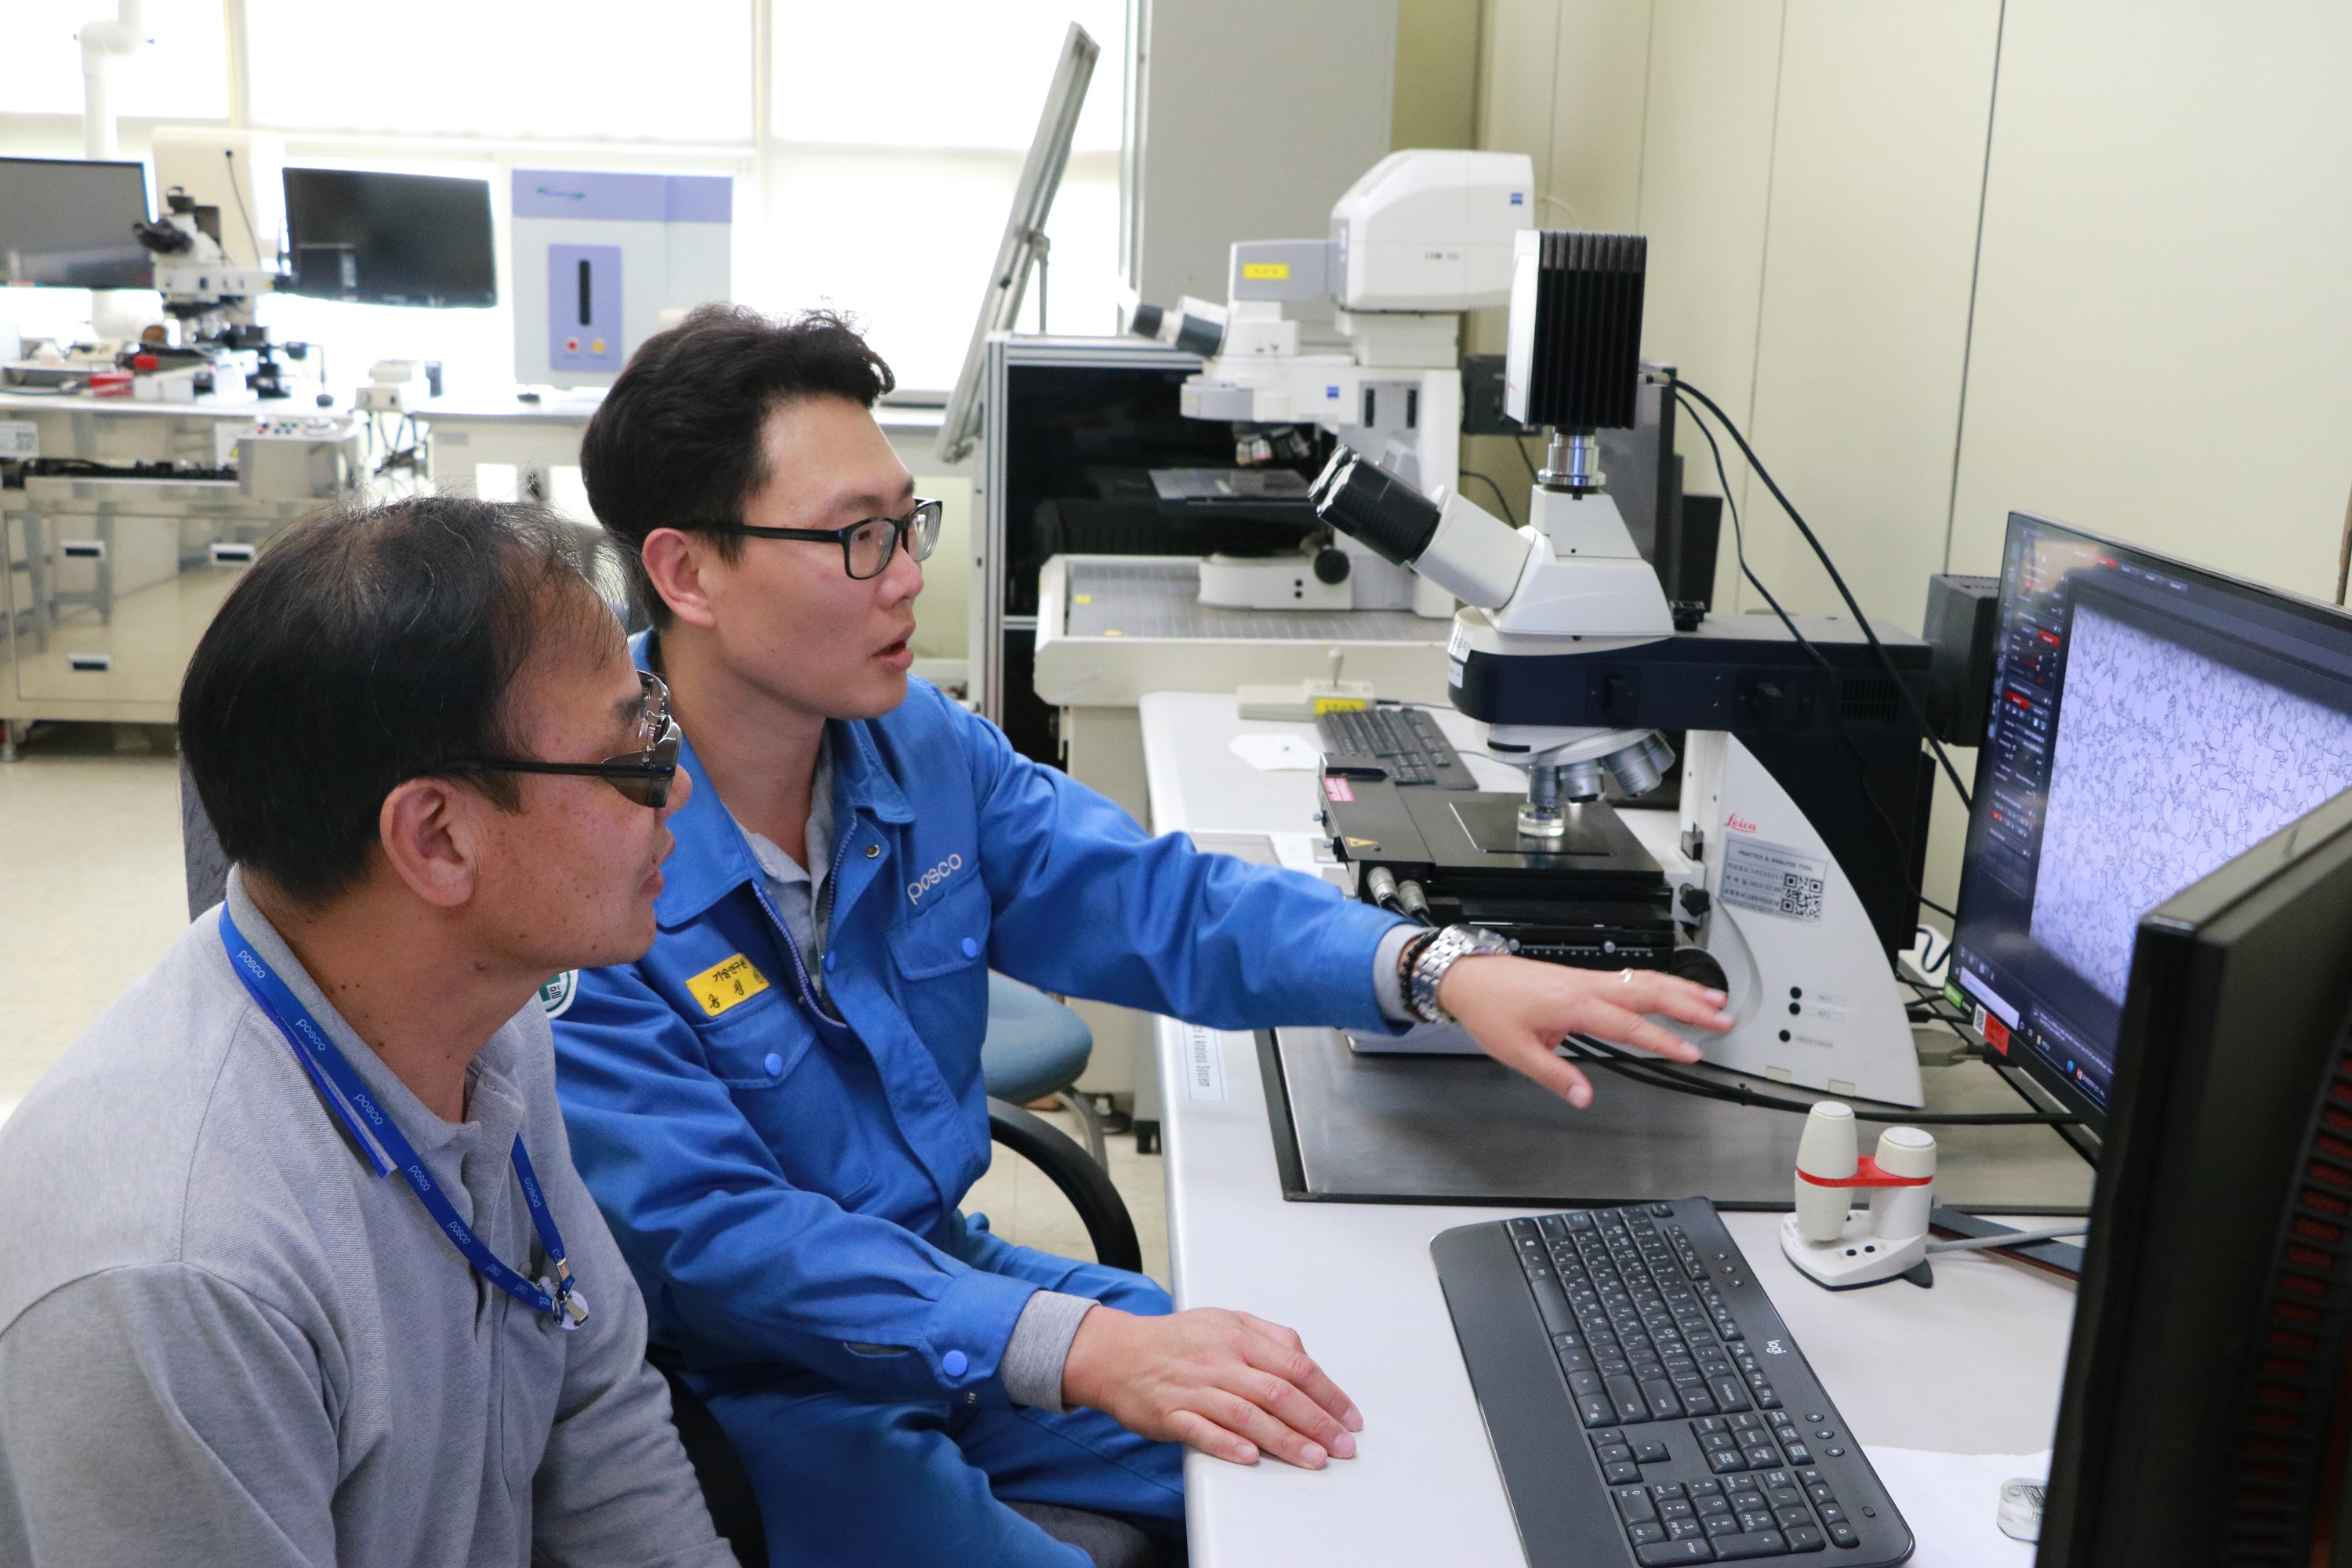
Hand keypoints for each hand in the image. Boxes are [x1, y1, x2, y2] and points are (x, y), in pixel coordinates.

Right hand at [1060, 1305, 1362, 1468]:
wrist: (1116, 1353)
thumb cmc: (1175, 1340)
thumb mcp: (1225, 1321)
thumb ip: (1268, 1336)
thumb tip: (1303, 1357)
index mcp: (1238, 1336)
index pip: (1295, 1365)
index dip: (1327, 1393)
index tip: (1349, 1417)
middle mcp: (1220, 1361)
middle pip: (1277, 1392)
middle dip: (1317, 1421)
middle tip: (1342, 1445)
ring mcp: (1195, 1388)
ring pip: (1247, 1414)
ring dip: (1284, 1439)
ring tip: (1312, 1458)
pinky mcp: (1171, 1413)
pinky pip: (1202, 1430)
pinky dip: (1227, 1444)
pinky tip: (1250, 1457)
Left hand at [1437, 954, 1732, 1106]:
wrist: (1470, 977)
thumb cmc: (1490, 1008)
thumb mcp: (1516, 1051)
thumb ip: (1554, 1075)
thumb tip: (1585, 1096)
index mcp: (1573, 1005)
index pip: (1629, 1025)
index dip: (1663, 1040)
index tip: (1691, 1052)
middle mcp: (1586, 987)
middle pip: (1649, 992)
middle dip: (1690, 1005)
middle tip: (1723, 1017)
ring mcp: (1587, 979)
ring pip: (1644, 979)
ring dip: (1681, 989)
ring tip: (1713, 999)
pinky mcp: (1583, 977)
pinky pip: (1630, 977)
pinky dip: (1658, 982)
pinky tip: (1673, 989)